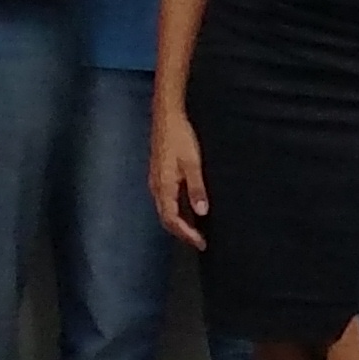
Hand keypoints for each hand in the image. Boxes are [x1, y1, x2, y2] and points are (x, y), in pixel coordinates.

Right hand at [148, 102, 209, 248]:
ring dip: (180, 222)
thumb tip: (202, 213)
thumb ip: (196, 189)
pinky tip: (190, 209)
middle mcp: (156, 187)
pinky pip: (167, 200)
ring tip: (196, 230)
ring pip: (166, 210)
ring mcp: (156, 181)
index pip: (172, 219)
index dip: (186, 234)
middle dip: (182, 232)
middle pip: (166, 218)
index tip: (201, 243)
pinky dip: (177, 210)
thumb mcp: (192, 163)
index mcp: (163, 187)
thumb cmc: (180, 137)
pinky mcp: (159, 175)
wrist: (166, 116)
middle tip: (200, 242)